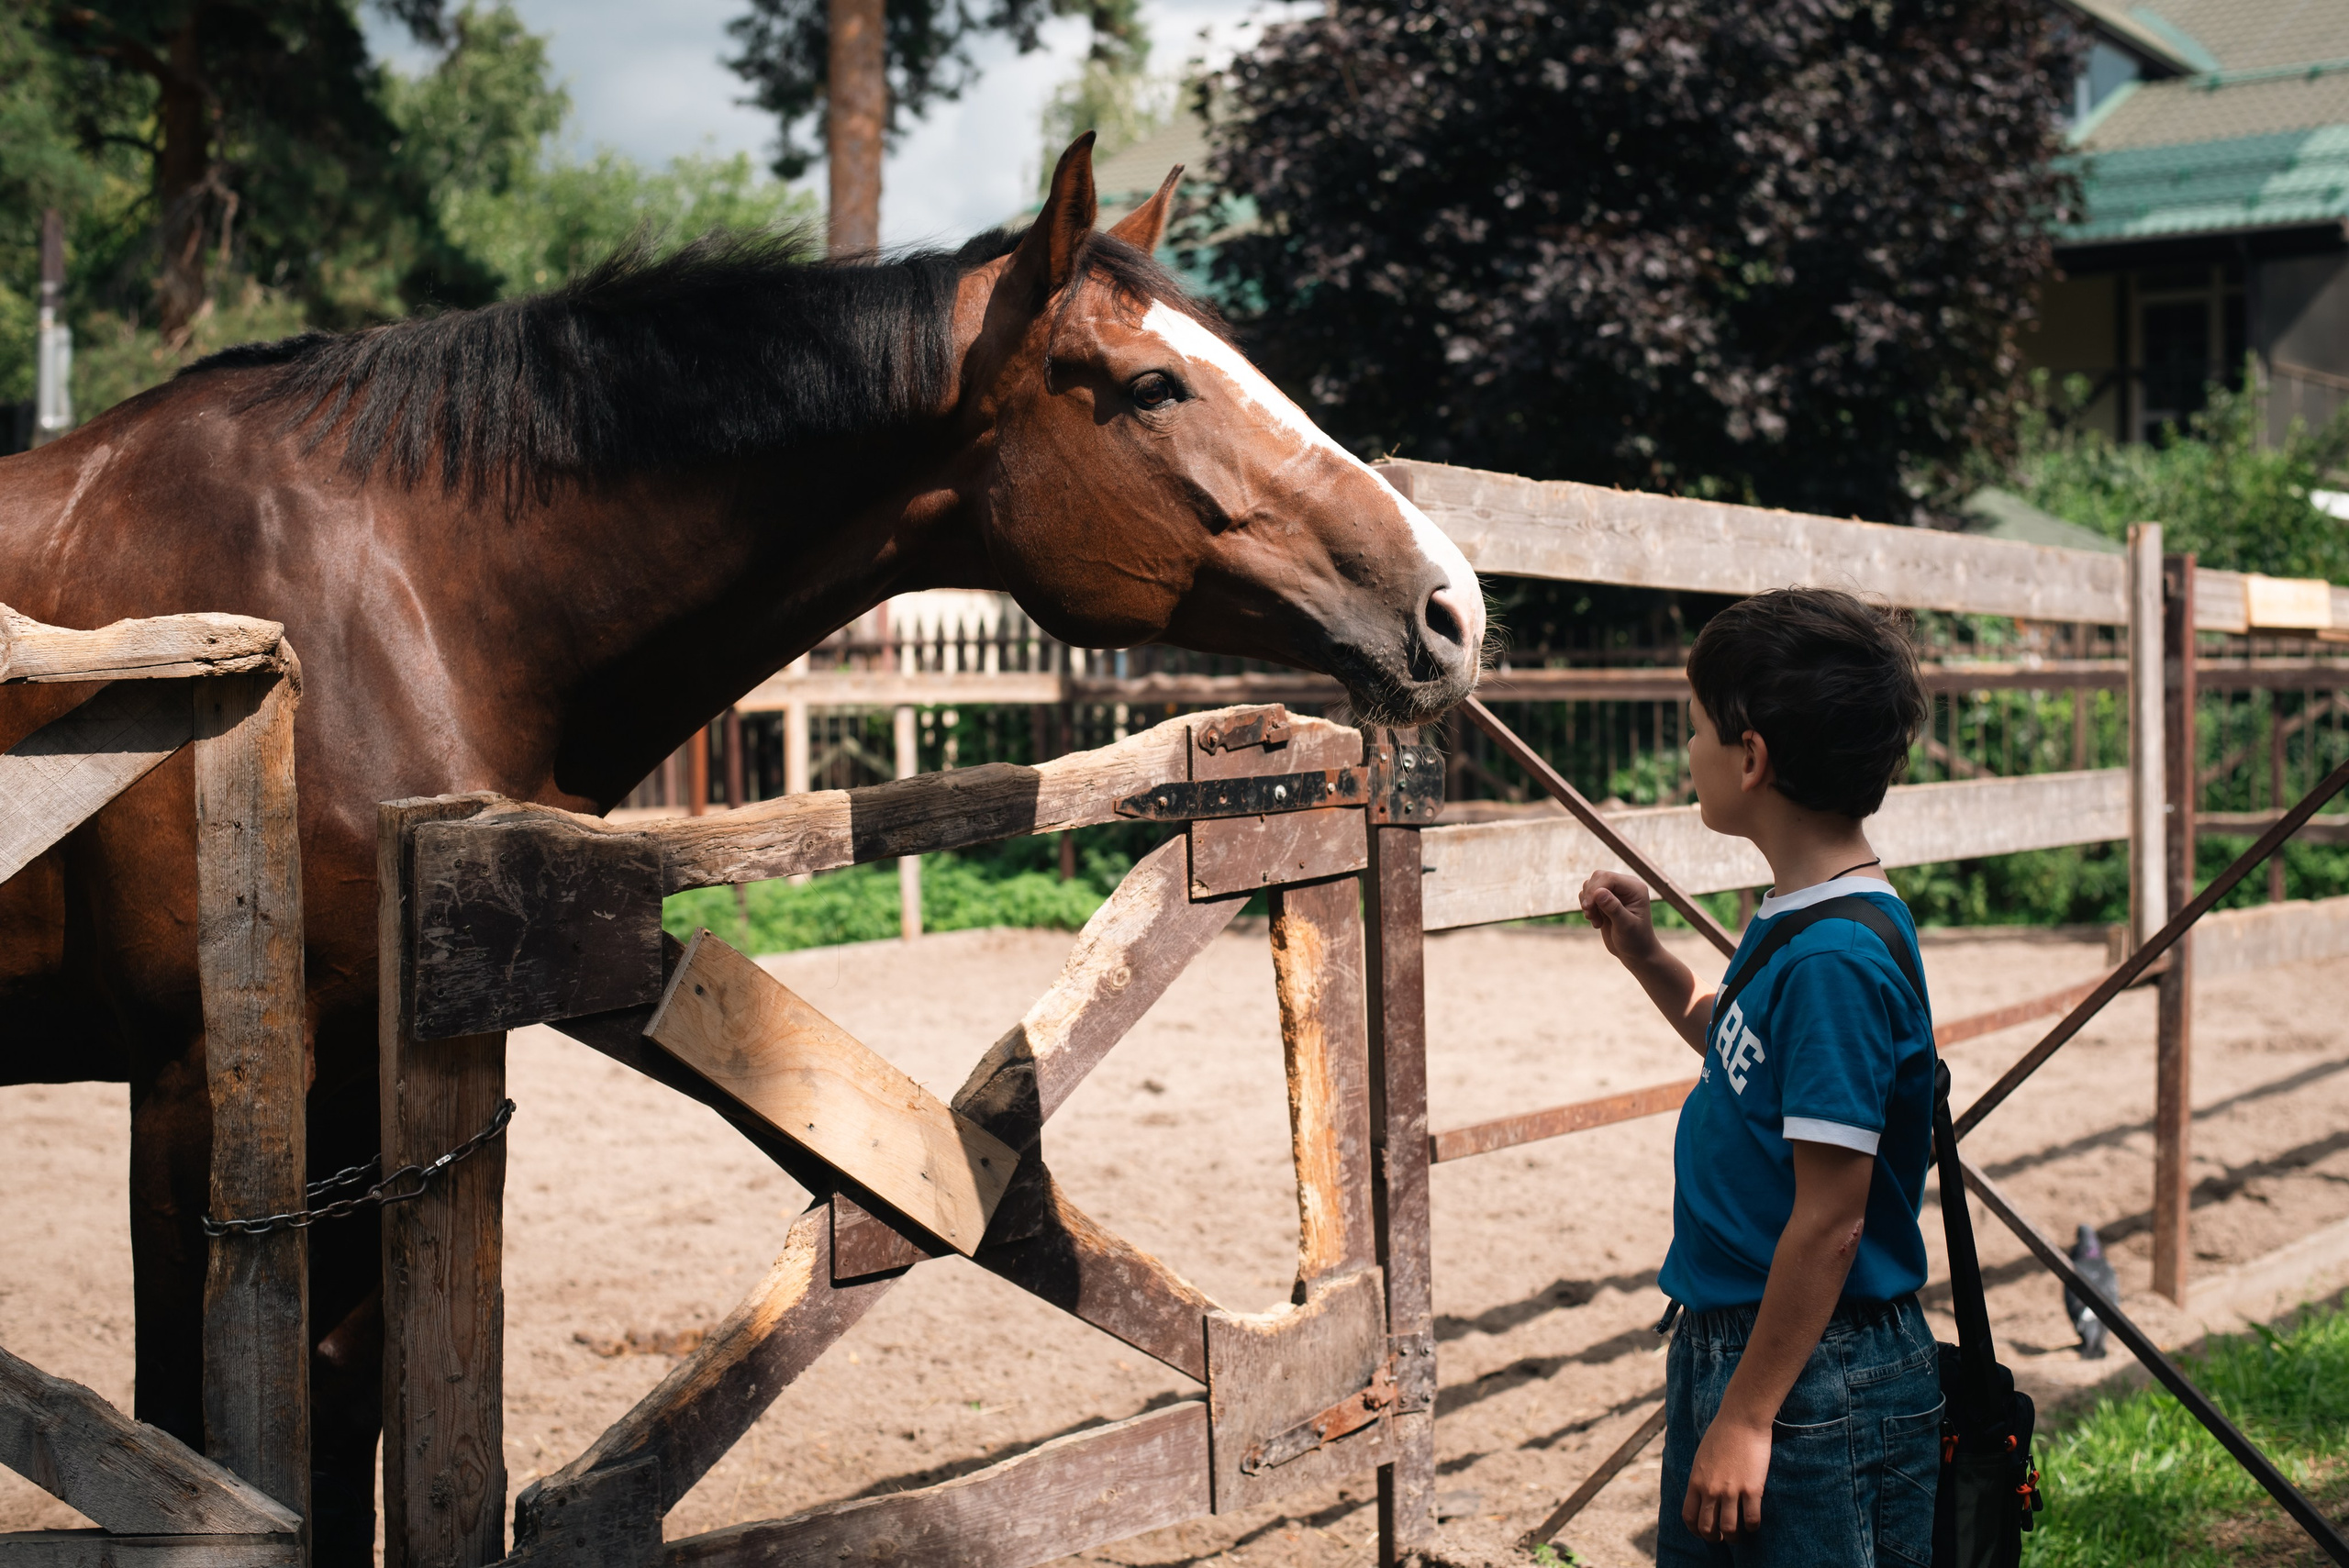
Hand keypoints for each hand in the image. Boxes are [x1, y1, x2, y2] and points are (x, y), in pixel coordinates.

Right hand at [1579, 870, 1657, 961]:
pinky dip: (1587, 908)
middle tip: (1590, 916)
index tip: (1588, 907)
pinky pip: (1588, 895)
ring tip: (1596, 922)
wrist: (1636, 954)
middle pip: (1598, 877)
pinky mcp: (1605, 900)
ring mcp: (1615, 892)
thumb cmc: (1635, 941)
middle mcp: (1625, 887)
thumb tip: (1599, 892)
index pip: (1609, 877)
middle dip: (1590, 896)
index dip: (1595, 889)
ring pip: (1591, 885)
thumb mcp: (1626, 926)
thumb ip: (1613, 908)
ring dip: (1588, 903)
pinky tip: (1596, 922)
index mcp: (1635, 888)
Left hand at [1682, 1414, 1770, 1541]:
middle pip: (1707, 1528)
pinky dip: (1752, 1527)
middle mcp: (1710, 1490)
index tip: (1704, 1533)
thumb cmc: (1722, 1434)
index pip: (1689, 1516)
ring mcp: (1731, 1491)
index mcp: (1696, 1481)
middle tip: (1723, 1538)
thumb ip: (1701, 1478)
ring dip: (1734, 1537)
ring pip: (1730, 1529)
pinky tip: (1754, 1524)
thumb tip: (1702, 1494)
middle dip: (1714, 1538)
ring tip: (1738, 1536)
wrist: (1741, 1419)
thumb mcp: (1701, 1457)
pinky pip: (1751, 1519)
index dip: (1696, 1530)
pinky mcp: (1752, 1489)